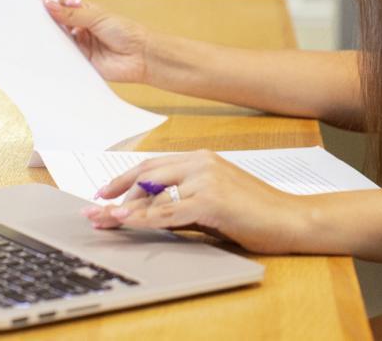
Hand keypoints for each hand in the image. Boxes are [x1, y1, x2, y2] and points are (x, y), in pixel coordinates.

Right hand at [43, 0, 150, 84]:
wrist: (141, 56)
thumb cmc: (126, 32)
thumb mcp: (97, 17)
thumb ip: (72, 14)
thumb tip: (49, 4)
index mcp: (86, 13)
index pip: (63, 5)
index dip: (51, 2)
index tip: (36, 1)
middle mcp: (81, 28)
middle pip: (58, 23)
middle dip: (46, 20)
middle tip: (30, 18)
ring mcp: (81, 45)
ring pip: (59, 39)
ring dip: (49, 37)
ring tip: (35, 32)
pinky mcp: (81, 61)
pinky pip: (64, 56)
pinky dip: (56, 53)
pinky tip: (46, 50)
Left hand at [80, 150, 307, 254]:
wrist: (290, 218)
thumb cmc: (254, 213)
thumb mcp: (213, 201)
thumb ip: (183, 200)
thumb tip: (147, 211)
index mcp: (201, 158)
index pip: (153, 165)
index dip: (124, 179)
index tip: (103, 194)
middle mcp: (201, 162)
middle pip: (146, 175)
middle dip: (115, 193)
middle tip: (92, 210)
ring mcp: (206, 178)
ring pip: (153, 194)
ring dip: (123, 211)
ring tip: (102, 222)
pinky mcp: (211, 200)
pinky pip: (167, 212)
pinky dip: (142, 219)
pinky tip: (126, 223)